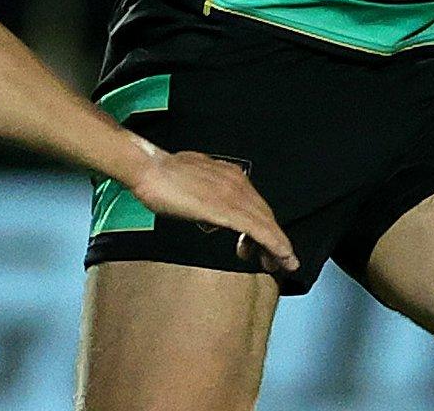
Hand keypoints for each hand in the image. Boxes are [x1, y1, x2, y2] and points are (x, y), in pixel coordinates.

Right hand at [127, 148, 298, 276]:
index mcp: (229, 174)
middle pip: (266, 215)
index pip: (255, 203)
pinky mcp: (230, 210)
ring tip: (280, 264)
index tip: (262, 242)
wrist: (151, 170)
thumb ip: (204, 200)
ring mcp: (235, 195)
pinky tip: (282, 258)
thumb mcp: (190, 185)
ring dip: (278, 246)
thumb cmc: (161, 176)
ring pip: (268, 224)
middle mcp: (238, 182)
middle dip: (274, 239)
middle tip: (274, 259)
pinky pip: (261, 231)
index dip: (263, 224)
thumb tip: (208, 218)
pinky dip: (276, 245)